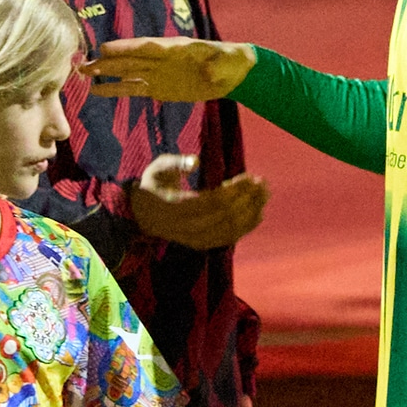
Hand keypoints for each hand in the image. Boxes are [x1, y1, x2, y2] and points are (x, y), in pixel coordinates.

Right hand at [89, 36, 256, 101]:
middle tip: (82, 64)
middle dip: (107, 61)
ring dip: (105, 74)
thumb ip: (216, 62)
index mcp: (174, 49)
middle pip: (130, 59)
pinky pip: (133, 88)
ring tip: (82, 75)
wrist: (232, 73)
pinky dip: (116, 89)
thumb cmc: (231, 61)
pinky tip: (98, 91)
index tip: (105, 48)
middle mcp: (160, 59)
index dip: (126, 48)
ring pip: (127, 73)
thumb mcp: (227, 60)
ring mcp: (157, 73)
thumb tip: (210, 68)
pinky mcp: (158, 88)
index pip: (146, 48)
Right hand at [129, 153, 270, 248]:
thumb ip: (175, 163)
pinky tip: (259, 213)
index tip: (249, 176)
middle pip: (225, 216)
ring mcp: (194, 239)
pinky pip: (228, 238)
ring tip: (264, 194)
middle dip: (247, 199)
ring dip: (251, 212)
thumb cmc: (153, 185)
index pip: (211, 201)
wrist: (141, 215)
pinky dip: (245, 227)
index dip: (234, 190)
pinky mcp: (201, 244)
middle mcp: (186, 227)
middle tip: (262, 182)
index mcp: (175, 207)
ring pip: (229, 230)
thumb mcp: (157, 168)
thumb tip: (196, 162)